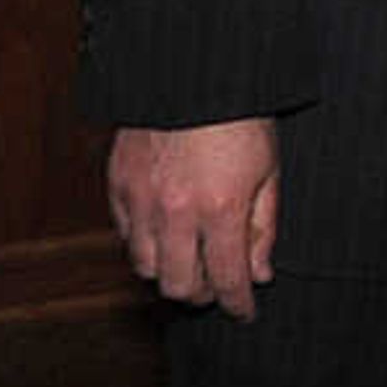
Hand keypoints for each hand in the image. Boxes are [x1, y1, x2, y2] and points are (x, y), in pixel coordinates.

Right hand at [108, 118, 281, 318]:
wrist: (192, 75)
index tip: (244, 312)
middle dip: (203, 294)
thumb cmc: (239, 118)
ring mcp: (141, 199)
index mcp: (221, 210)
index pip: (227, 281)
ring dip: (170, 271)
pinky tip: (164, 233)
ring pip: (147, 267)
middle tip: (218, 285)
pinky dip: (144, 243)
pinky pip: (124, 234)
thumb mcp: (269, 171)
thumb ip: (264, 227)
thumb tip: (259, 274)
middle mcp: (176, 212)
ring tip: (190, 260)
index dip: (238, 305)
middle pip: (180, 286)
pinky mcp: (118, 184)